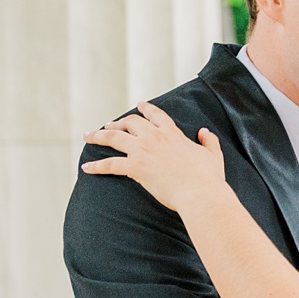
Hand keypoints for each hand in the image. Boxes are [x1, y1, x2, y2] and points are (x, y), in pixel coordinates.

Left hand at [80, 102, 229, 214]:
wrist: (200, 192)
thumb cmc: (208, 178)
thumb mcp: (213, 155)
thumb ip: (209, 141)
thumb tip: (205, 132)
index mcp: (172, 133)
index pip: (155, 115)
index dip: (146, 108)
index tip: (140, 105)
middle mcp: (154, 137)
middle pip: (130, 122)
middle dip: (117, 122)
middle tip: (108, 125)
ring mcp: (143, 151)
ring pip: (114, 138)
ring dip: (98, 136)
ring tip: (87, 136)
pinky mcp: (136, 167)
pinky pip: (110, 165)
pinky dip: (96, 166)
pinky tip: (86, 168)